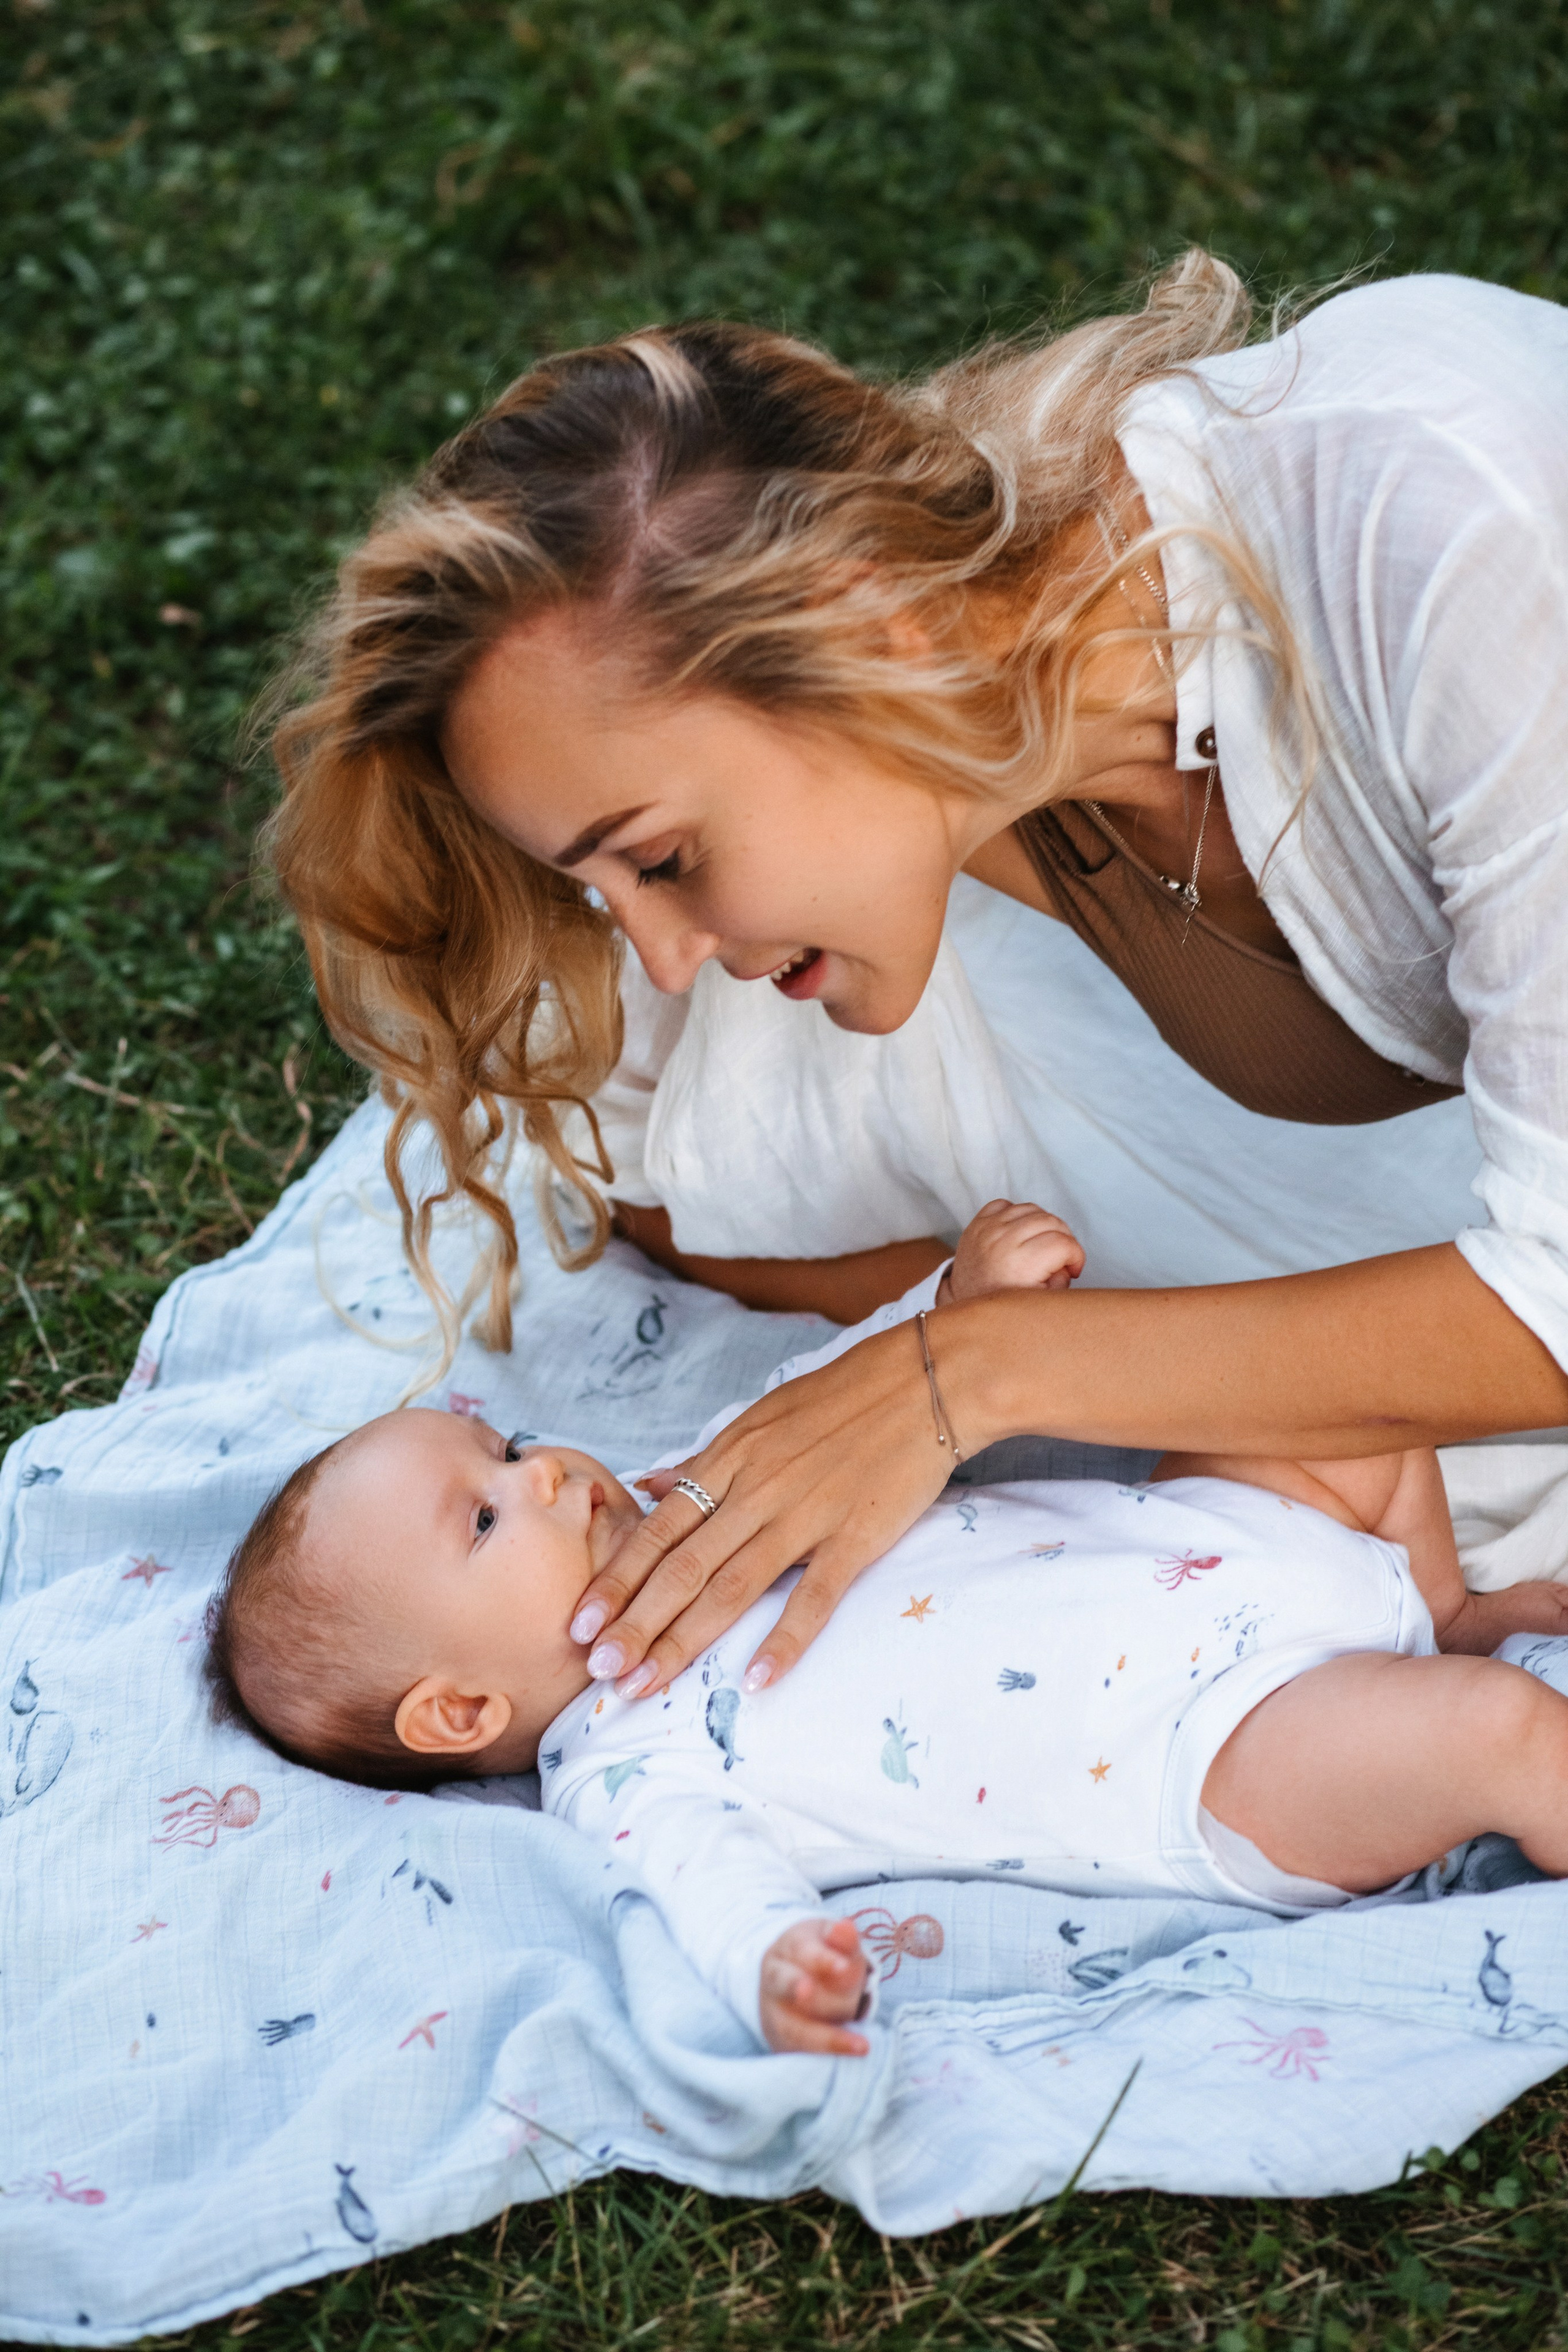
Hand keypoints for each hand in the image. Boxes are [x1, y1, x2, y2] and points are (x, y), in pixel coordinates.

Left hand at [571, 1310, 970, 1695]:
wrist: (925, 1379)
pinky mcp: (855, 1536)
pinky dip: (784, 1640)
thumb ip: (704, 1461)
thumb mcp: (760, 1417)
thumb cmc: (842, 1398)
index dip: (616, 1579)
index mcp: (729, 1460)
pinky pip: (813, 1596)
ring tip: (643, 1683)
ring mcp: (804, 1515)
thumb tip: (649, 1484)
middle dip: (633, 1623)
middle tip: (597, 1669)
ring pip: (730, 1587)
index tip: (579, 1622)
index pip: (657, 1530)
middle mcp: (755, 1490)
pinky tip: (755, 1681)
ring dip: (681, 1640)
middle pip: (681, 1567)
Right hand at [759, 1918, 869, 2054]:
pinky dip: (825, 2056)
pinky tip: (852, 2055)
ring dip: (826, 2038)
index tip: (843, 1966)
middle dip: (802, 1991)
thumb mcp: (830, 1939)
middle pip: (784, 1985)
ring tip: (860, 2045)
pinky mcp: (780, 2041)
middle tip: (832, 2002)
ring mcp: (773, 2014)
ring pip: (792, 2028)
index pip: (801, 1952)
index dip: (822, 1959)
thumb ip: (842, 1938)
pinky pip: (799, 2053)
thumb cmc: (819, 1954)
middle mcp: (773, 1982)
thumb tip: (845, 1928)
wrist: (790, 1974)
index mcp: (786, 1949)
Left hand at [939, 1197, 1084, 1304]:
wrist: (963, 1303)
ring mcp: (988, 1229)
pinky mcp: (977, 1223)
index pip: (1064, 1243)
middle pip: (1051, 1221)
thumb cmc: (1002, 1304)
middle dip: (1065, 1238)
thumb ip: (1062, 1281)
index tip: (1073, 1268)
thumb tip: (1067, 1262)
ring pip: (1032, 1208)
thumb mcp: (1041, 1303)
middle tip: (1062, 1256)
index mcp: (1021, 1265)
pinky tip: (1020, 1232)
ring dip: (1044, 1224)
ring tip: (1042, 1243)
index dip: (1076, 1256)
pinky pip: (1006, 1204)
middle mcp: (1004, 1242)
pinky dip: (1018, 1214)